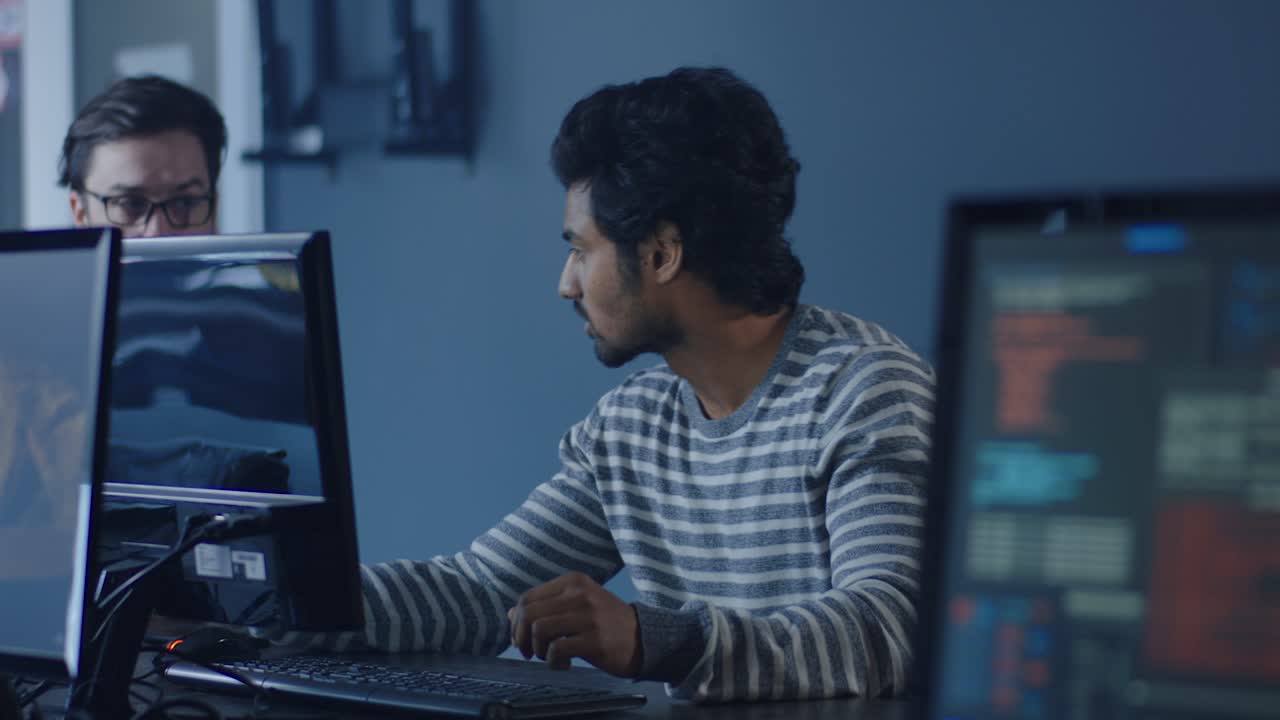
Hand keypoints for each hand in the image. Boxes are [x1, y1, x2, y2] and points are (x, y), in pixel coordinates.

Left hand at [507, 572, 640, 676]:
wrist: (643, 638)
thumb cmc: (604, 623)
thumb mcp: (576, 606)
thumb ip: (545, 606)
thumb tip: (511, 614)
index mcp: (573, 581)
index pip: (527, 598)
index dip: (517, 623)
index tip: (522, 640)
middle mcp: (579, 594)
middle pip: (529, 614)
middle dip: (521, 638)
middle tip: (530, 653)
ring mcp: (588, 616)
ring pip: (539, 630)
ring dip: (538, 650)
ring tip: (550, 657)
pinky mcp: (595, 639)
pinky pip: (557, 650)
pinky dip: (553, 662)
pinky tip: (564, 664)